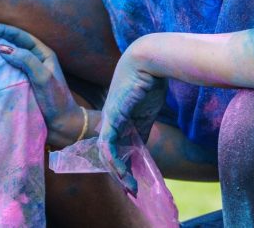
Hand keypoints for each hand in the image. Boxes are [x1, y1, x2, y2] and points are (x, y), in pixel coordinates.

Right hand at [0, 23, 87, 147]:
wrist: (62, 126)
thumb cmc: (56, 100)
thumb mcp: (43, 77)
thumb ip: (26, 60)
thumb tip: (2, 48)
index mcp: (43, 53)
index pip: (21, 35)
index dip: (3, 30)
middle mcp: (35, 60)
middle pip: (14, 42)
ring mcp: (28, 72)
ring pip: (10, 56)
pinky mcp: (22, 84)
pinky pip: (8, 71)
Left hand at [98, 41, 167, 193]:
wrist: (148, 61)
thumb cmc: (148, 82)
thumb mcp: (146, 112)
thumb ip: (141, 129)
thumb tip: (142, 147)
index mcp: (117, 119)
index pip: (114, 146)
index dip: (122, 165)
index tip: (133, 182)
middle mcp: (109, 120)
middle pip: (108, 152)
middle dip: (119, 173)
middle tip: (130, 191)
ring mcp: (108, 118)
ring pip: (105, 151)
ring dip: (117, 172)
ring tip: (129, 187)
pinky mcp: (112, 116)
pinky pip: (107, 143)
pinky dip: (113, 159)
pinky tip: (122, 172)